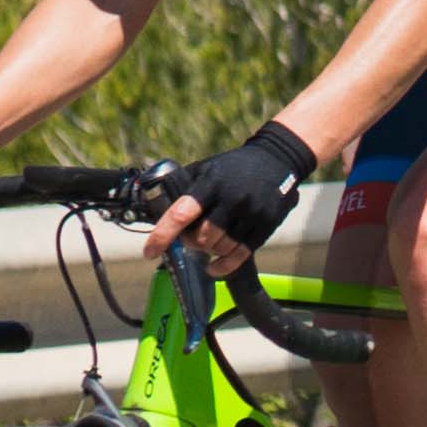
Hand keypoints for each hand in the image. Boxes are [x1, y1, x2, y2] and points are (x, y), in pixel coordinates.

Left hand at [152, 117, 317, 264]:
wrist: (277, 159)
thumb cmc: (234, 166)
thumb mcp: (207, 168)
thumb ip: (185, 187)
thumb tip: (156, 206)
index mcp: (211, 183)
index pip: (181, 214)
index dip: (162, 235)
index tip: (149, 252)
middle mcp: (232, 199)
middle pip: (202, 238)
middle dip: (192, 243)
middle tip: (191, 239)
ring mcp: (252, 213)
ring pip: (221, 248)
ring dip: (209, 251)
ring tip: (208, 244)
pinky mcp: (266, 225)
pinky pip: (240, 255)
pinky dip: (224, 266)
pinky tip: (214, 267)